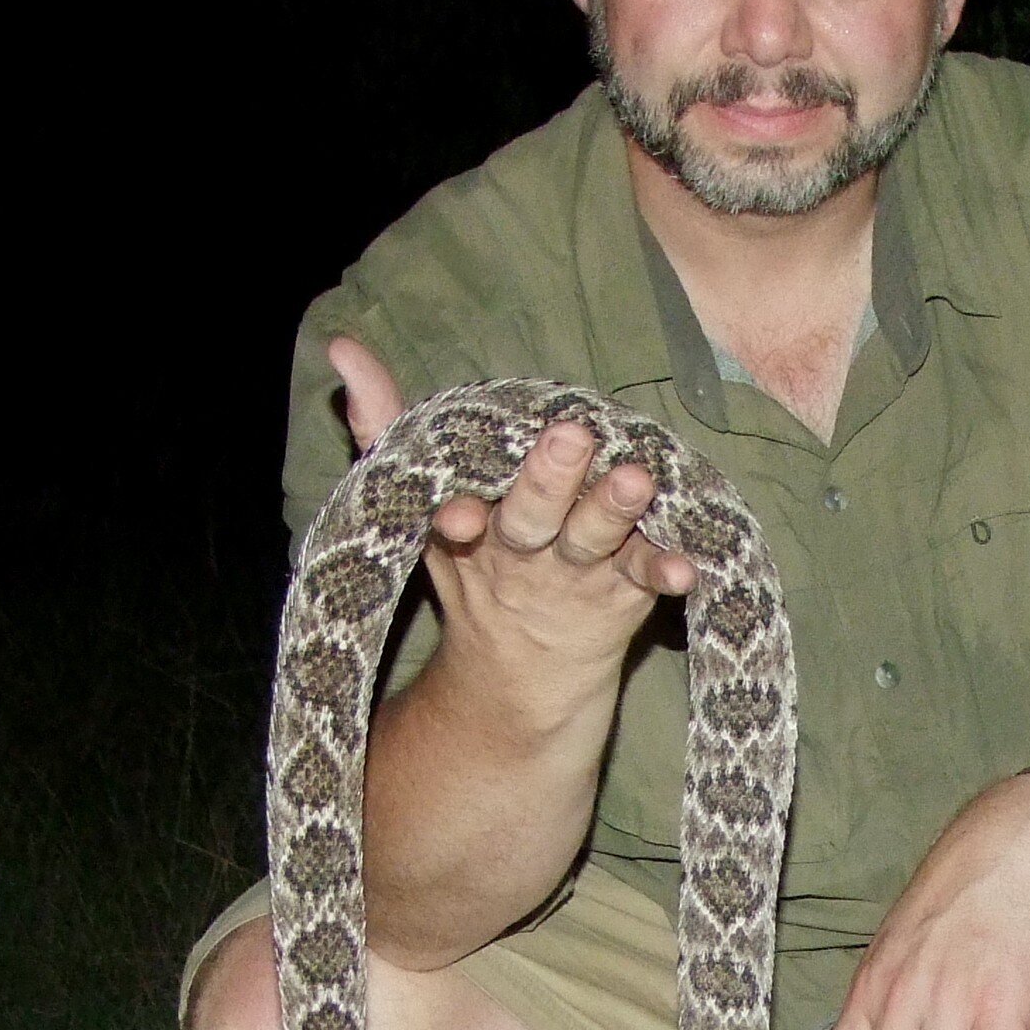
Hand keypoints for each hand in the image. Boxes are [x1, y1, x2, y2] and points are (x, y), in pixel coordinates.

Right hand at [335, 335, 696, 719]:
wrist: (518, 679)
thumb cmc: (472, 557)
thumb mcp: (415, 502)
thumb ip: (384, 423)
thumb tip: (341, 349)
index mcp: (467, 526)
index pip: (452, 519)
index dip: (456, 519)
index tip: (460, 518)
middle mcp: (519, 551)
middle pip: (530, 517)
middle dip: (548, 480)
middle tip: (569, 438)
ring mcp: (574, 573)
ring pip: (591, 538)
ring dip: (613, 510)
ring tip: (636, 480)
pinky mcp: (622, 590)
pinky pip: (644, 576)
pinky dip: (665, 570)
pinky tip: (688, 566)